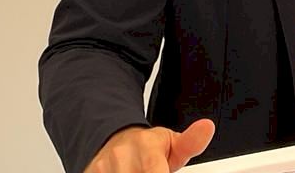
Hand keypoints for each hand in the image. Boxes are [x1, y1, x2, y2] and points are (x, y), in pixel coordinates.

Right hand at [83, 119, 214, 172]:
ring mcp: (101, 168)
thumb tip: (207, 127)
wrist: (114, 140)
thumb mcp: (172, 143)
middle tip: (155, 170)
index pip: (154, 172)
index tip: (162, 172)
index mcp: (146, 148)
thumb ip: (191, 142)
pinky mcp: (87, 172)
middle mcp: (120, 158)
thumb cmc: (147, 147)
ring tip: (138, 170)